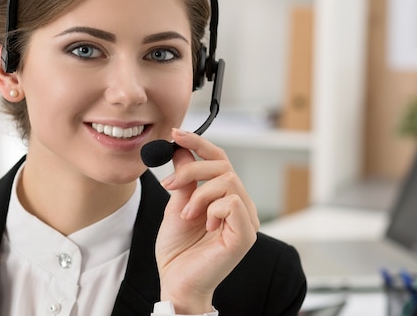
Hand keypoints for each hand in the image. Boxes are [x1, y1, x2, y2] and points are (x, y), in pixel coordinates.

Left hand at [155, 128, 259, 313]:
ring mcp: (246, 221)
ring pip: (228, 180)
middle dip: (192, 170)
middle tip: (170, 185)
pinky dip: (211, 209)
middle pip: (223, 166)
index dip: (199, 143)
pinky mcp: (246, 235)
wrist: (176, 283)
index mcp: (227, 199)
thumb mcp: (177, 205)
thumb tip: (183, 149)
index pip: (220, 161)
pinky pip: (231, 202)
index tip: (176, 134)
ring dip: (199, 194)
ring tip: (187, 213)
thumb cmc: (178, 251)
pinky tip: (204, 225)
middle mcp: (241, 207)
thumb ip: (185, 179)